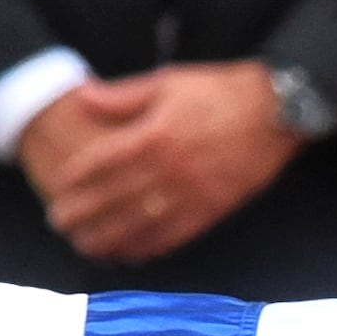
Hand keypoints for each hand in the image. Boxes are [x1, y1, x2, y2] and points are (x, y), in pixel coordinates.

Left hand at [17, 60, 302, 264]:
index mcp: (155, 133)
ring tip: (85, 246)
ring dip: (109, 237)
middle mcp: (170, 167)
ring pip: (141, 222)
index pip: (103, 161)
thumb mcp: (169, 81)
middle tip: (59, 224)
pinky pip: (175, 234)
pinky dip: (150, 247)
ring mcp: (193, 192)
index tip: (57, 189)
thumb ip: (124, 95)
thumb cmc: (221, 91)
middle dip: (83, 213)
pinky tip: (130, 254)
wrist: (279, 110)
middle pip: (115, 197)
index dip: (77, 178)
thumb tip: (83, 97)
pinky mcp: (214, 208)